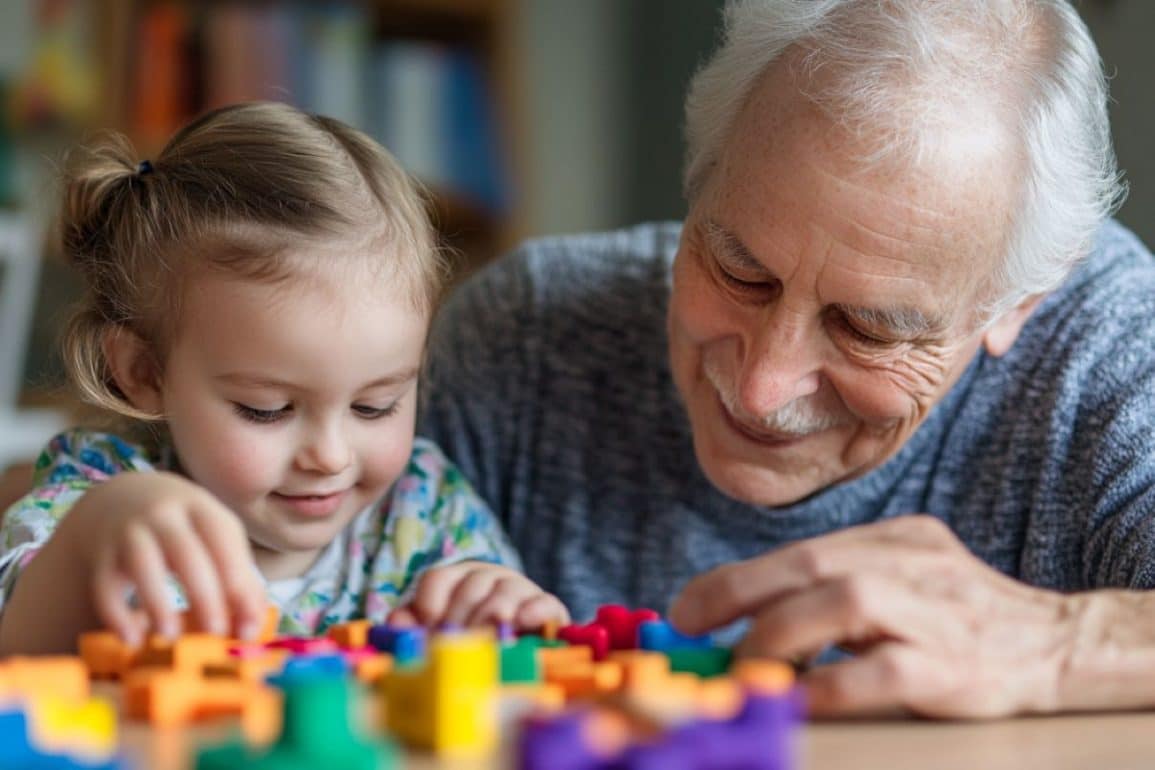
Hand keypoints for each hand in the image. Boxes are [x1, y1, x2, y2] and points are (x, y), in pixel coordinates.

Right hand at [57, 471, 266, 644]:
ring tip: (171, 636)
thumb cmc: (184, 530)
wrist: (120, 500)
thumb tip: (251, 629)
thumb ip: (238, 578)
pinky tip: (132, 639)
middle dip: (205, 596)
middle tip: (215, 634)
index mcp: (202, 508)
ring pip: (142, 564)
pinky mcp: (101, 553)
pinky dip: (116, 614)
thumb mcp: (215, 538)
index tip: (246, 628)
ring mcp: (129, 531)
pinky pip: (105, 585)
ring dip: (158, 603)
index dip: (239, 584)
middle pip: (187, 554)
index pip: (225, 541)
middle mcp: (164, 514)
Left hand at [389, 562, 569, 630]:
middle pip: (472, 585)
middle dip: (461, 616)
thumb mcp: (438, 633)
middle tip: (458, 644)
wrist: (526, 653)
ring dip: (493, 613)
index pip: (438, 578)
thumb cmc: (471, 643)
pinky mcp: (549, 608)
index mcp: (458, 579)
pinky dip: (533, 611)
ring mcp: (520, 590)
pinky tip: (521, 623)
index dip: (430, 603)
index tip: (430, 629)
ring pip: (505, 591)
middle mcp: (489, 577)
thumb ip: (413, 626)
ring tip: (488, 634)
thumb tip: (397, 622)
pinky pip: (544, 602)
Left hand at [668, 515, 1082, 717]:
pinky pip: (881, 671)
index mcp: (892, 540)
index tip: (687, 609)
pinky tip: (797, 700)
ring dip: (776, 636)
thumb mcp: (903, 577)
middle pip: (811, 566)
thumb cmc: (961, 617)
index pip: (799, 552)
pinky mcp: (952, 666)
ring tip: (744, 669)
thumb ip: (839, 587)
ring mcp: (933, 612)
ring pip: (842, 605)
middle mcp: (909, 564)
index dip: (735, 579)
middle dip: (737, 594)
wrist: (1059, 645)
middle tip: (690, 627)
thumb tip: (750, 617)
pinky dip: (831, 685)